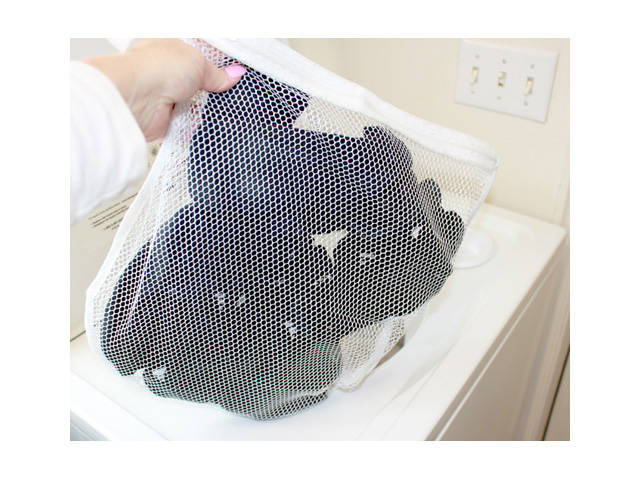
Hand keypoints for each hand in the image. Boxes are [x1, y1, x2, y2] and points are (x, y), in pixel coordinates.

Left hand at [84, 39, 245, 140]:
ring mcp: (164, 96)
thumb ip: (217, 73)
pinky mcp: (164, 120)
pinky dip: (195, 125)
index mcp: (169, 50)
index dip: (216, 65)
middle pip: (196, 83)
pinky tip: (202, 120)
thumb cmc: (157, 68)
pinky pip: (187, 124)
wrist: (137, 98)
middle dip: (211, 89)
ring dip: (203, 108)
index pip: (197, 57)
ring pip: (193, 105)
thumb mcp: (198, 62)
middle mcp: (164, 73)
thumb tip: (234, 75)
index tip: (233, 73)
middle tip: (227, 92)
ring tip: (214, 106)